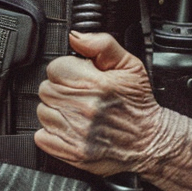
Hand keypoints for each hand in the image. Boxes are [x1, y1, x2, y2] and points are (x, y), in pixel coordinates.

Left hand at [35, 31, 169, 177]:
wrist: (149, 140)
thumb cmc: (138, 103)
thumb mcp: (129, 65)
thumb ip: (101, 44)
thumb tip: (75, 37)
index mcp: (97, 85)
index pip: (55, 68)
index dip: (66, 69)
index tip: (78, 76)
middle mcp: (85, 109)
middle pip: (46, 89)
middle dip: (60, 89)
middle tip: (78, 94)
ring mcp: (77, 133)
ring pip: (43, 112)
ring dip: (56, 110)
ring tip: (76, 111)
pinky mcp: (72, 153)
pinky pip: (41, 136)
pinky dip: (51, 132)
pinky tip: (70, 127)